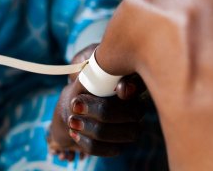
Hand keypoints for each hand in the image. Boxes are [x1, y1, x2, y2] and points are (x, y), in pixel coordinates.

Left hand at [47, 44, 145, 160]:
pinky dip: (89, 142)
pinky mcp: (121, 142)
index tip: (118, 90)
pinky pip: (112, 149)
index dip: (132, 87)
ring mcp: (133, 125)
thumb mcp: (84, 63)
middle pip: (135, 112)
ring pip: (127, 133)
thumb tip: (94, 70)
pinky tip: (74, 133)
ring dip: (93, 128)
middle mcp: (138, 104)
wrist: (74, 101)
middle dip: (103, 111)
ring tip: (71, 120)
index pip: (141, 83)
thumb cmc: (83, 76)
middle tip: (75, 105)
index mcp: (132, 80)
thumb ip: (93, 62)